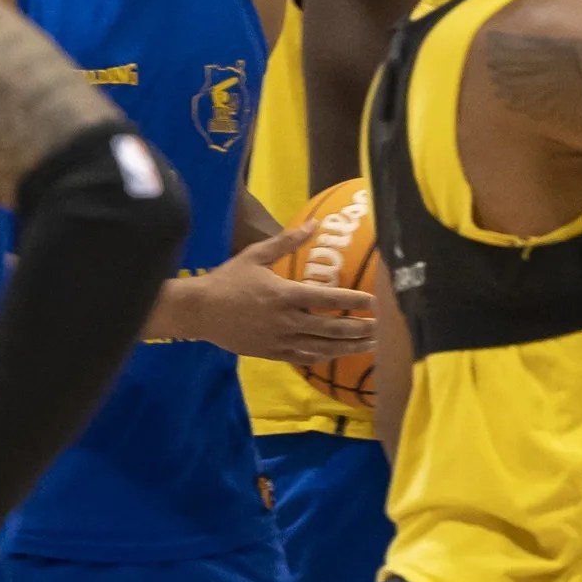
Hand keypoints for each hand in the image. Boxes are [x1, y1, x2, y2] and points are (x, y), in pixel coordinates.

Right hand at [159, 221, 376, 362]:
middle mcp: (286, 321)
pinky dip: (324, 356)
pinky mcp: (272, 354)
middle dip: (360, 329)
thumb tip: (313, 223)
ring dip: (349, 347)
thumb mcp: (256, 255)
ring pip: (322, 347)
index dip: (354, 301)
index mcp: (284, 295)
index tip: (375, 301)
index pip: (328, 299)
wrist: (199, 311)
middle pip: (331, 328)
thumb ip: (287, 241)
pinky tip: (339, 354)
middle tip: (382, 328)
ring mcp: (279, 340)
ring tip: (371, 346)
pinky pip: (304, 358)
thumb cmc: (228, 280)